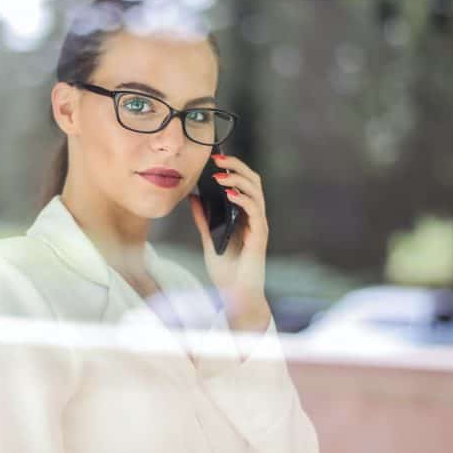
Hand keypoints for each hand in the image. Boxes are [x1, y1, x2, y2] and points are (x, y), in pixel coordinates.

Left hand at [188, 153, 270, 332]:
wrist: (235, 295)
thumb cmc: (226, 269)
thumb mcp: (209, 238)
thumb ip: (204, 218)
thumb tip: (193, 197)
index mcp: (244, 214)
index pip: (244, 182)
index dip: (233, 167)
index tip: (216, 157)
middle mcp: (254, 217)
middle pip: (253, 181)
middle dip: (237, 166)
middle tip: (218, 158)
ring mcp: (258, 226)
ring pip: (256, 192)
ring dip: (238, 180)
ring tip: (220, 175)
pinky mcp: (259, 237)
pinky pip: (255, 212)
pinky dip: (243, 200)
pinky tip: (229, 194)